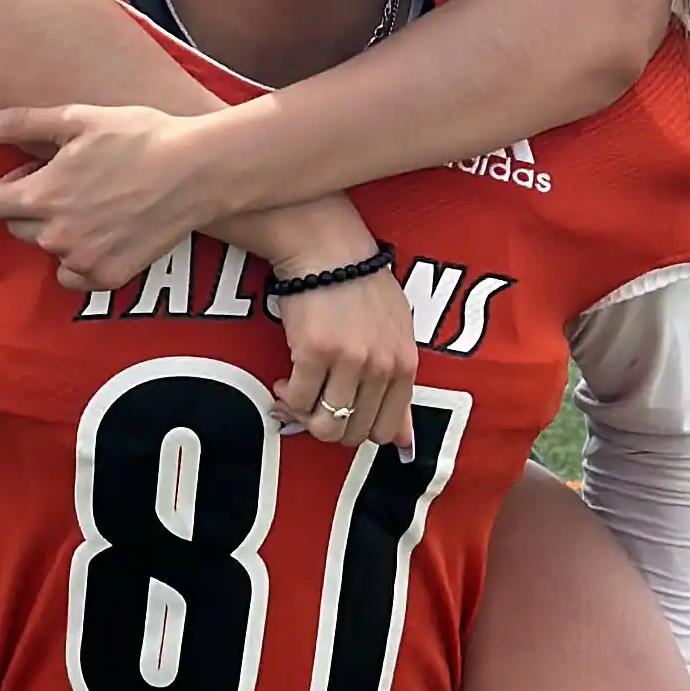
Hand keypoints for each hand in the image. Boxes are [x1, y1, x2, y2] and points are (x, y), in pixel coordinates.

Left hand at [0, 103, 219, 289]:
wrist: (198, 171)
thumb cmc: (139, 136)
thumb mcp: (76, 118)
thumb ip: (15, 122)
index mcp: (40, 195)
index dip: (13, 182)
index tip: (43, 170)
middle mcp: (55, 235)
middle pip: (17, 227)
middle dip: (35, 207)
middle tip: (76, 183)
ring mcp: (82, 260)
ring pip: (48, 250)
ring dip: (60, 231)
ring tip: (98, 203)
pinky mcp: (109, 277)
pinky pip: (74, 276)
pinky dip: (83, 259)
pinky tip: (109, 231)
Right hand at [264, 201, 416, 451]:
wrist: (328, 249)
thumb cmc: (361, 287)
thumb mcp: (396, 334)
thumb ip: (398, 386)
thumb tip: (404, 441)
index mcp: (405, 365)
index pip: (386, 430)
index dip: (356, 429)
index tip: (339, 414)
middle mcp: (382, 367)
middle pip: (353, 433)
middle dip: (328, 426)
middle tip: (312, 405)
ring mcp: (350, 362)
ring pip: (325, 425)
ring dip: (304, 417)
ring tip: (296, 394)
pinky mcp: (315, 353)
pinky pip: (297, 400)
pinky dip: (286, 398)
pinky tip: (284, 380)